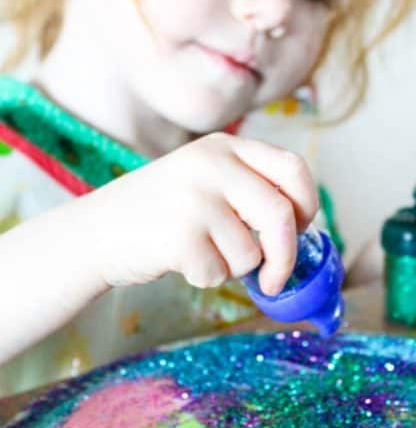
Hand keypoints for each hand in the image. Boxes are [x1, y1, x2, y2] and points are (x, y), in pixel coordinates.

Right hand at [81, 133, 318, 295]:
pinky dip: (207, 277)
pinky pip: (220, 273)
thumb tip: (302, 228)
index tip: (301, 229)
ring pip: (251, 253)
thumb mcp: (206, 179)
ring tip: (199, 251)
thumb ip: (249, 189)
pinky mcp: (180, 236)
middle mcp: (212, 166)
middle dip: (286, 256)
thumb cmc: (162, 213)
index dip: (307, 204)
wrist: (97, 231)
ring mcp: (195, 199)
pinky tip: (179, 261)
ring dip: (233, 267)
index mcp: (225, 147)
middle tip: (275, 280)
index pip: (294, 168)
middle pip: (281, 215)